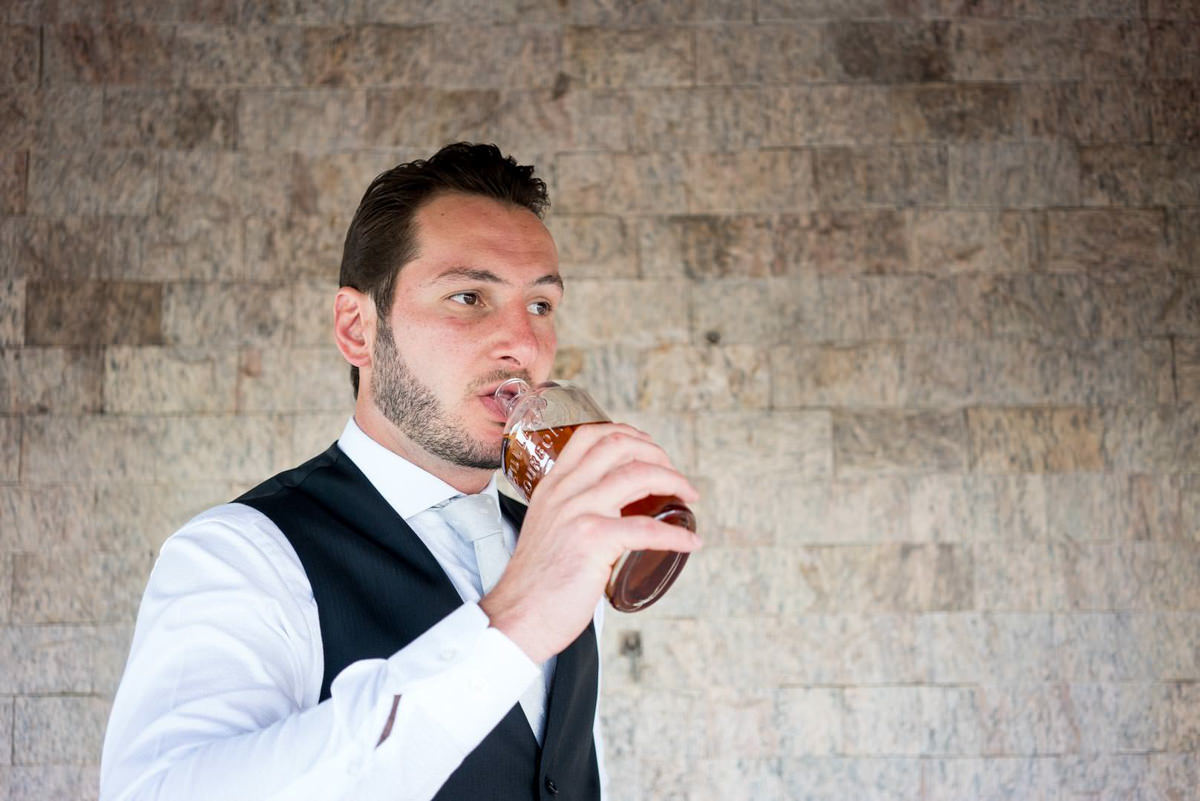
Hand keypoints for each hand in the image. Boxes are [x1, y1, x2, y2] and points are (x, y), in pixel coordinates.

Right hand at [480, 423, 700, 662]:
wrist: (517, 617)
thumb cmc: (536, 583)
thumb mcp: (547, 529)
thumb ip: (571, 514)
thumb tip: (611, 516)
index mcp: (553, 486)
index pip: (590, 435)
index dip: (628, 434)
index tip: (650, 450)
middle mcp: (564, 492)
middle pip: (619, 445)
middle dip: (657, 453)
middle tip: (675, 475)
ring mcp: (579, 513)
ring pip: (638, 475)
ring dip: (674, 482)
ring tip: (689, 497)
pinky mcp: (593, 541)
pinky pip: (647, 529)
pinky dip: (676, 535)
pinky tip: (689, 542)